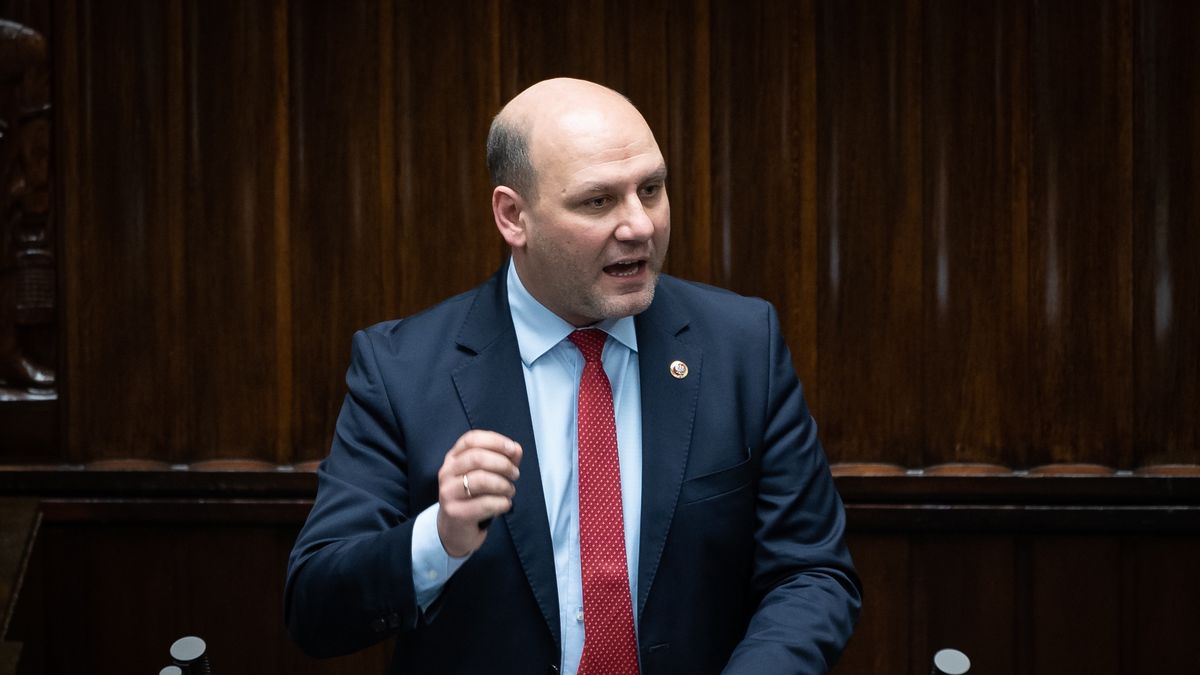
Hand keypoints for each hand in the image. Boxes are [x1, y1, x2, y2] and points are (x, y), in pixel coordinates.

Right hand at [436, 430, 521, 556]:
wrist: (454, 530)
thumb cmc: (473, 498)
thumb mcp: (486, 475)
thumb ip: (502, 459)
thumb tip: (516, 449)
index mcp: (453, 458)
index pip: (471, 439)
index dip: (495, 441)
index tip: (513, 449)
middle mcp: (446, 473)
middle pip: (477, 458)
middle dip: (503, 464)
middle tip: (515, 474)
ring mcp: (448, 493)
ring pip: (481, 480)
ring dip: (503, 485)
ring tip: (510, 491)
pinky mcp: (455, 513)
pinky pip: (485, 503)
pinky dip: (502, 502)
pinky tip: (504, 504)